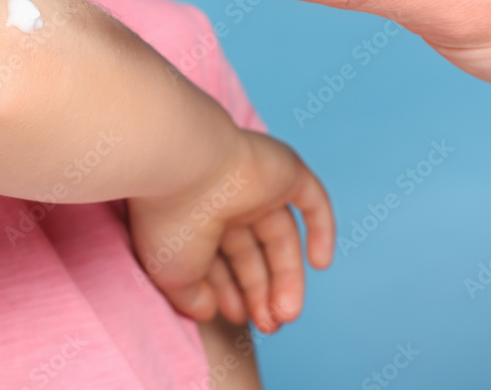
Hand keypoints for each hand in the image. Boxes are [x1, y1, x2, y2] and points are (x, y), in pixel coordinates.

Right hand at [127, 129, 334, 332]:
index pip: (220, 260)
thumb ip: (192, 298)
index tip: (235, 317)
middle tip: (270, 325)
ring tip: (286, 314)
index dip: (231, 292)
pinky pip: (312, 201)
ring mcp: (257, 185)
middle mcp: (225, 201)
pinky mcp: (284, 170)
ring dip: (287, 278)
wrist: (183, 164)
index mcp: (195, 219)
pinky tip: (321, 265)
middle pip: (253, 252)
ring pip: (281, 236)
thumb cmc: (170, 219)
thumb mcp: (173, 275)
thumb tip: (210, 312)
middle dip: (261, 292)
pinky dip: (320, 231)